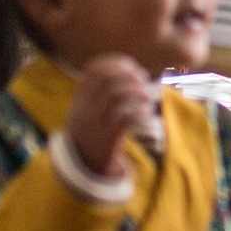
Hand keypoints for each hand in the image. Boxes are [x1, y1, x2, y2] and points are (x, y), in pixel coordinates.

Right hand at [65, 54, 154, 176]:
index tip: (132, 66)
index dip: (115, 63)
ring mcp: (94, 124)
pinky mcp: (106, 140)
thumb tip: (128, 72)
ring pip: (116, 96)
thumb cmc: (92, 134)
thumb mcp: (86, 111)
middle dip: (129, 75)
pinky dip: (139, 113)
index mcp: (79, 99)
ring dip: (138, 91)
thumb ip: (99, 93)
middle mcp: (84, 109)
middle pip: (107, 80)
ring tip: (150, 96)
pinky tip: (146, 113)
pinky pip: (124, 120)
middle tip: (144, 79)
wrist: (84, 167)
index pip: (94, 70)